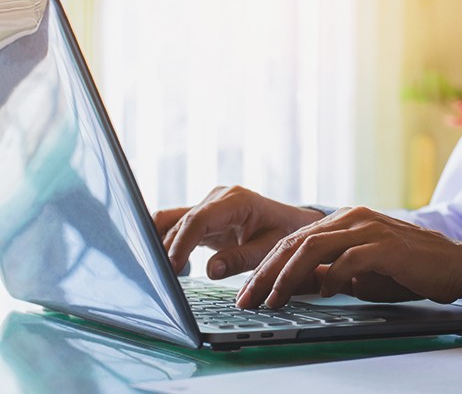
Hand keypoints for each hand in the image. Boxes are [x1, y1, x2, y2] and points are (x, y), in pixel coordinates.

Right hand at [153, 186, 324, 277]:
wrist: (291, 222)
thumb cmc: (284, 232)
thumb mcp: (269, 248)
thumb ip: (241, 259)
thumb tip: (211, 271)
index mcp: (236, 201)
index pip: (199, 219)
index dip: (182, 244)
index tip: (172, 268)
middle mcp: (217, 198)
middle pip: (180, 220)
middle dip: (165, 248)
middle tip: (158, 277)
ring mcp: (207, 205)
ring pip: (171, 221)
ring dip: (160, 244)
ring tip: (156, 273)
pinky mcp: (202, 216)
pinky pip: (175, 226)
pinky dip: (165, 243)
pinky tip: (162, 264)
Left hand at [235, 206, 461, 308]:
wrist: (454, 264)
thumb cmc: (408, 269)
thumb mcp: (360, 273)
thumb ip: (328, 274)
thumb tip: (293, 288)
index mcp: (344, 220)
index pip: (294, 240)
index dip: (266, 267)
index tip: (249, 292)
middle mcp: (352, 218)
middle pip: (296, 241)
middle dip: (267, 272)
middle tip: (248, 299)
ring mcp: (369, 228)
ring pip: (314, 246)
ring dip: (289, 275)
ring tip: (274, 299)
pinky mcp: (386, 245)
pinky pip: (349, 259)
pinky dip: (331, 277)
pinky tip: (323, 292)